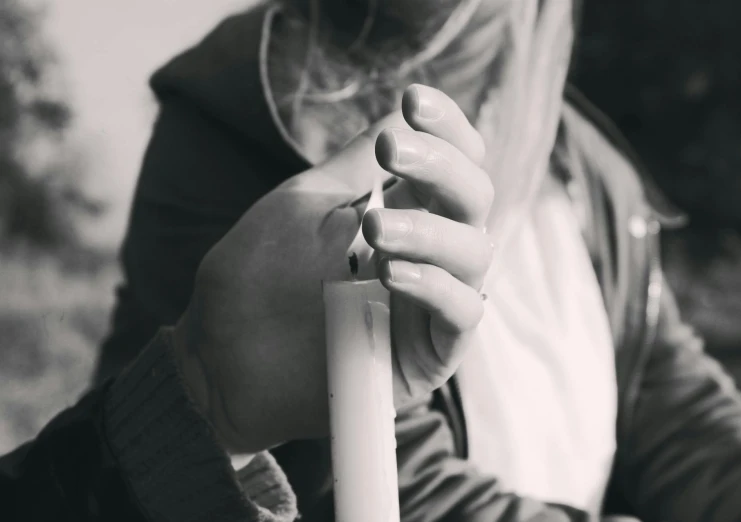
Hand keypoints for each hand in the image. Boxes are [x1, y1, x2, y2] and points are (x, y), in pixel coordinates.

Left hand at [171, 84, 493, 453]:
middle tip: (393, 153)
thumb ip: (354, 169)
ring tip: (375, 226)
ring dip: (430, 229)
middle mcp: (426, 252)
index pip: (451, 160)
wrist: (225, 365)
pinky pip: (462, 314)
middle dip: (441, 166)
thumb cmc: (256, 281)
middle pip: (473, 197)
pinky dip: (436, 287)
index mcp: (400, 211)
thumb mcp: (301, 209)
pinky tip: (392, 274)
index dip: (445, 127)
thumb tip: (398, 117)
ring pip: (475, 251)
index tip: (414, 101)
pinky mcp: (430, 353)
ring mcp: (431, 302)